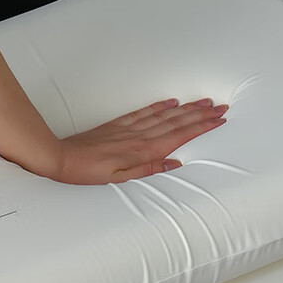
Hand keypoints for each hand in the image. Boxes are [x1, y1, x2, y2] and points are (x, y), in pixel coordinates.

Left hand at [49, 98, 227, 183]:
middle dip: (201, 114)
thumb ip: (148, 170)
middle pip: (177, 122)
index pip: (179, 136)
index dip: (201, 127)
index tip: (219, 119)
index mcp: (142, 151)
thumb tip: (174, 163)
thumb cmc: (89, 173)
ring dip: (186, 108)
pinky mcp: (117, 125)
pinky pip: (143, 112)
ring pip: (164, 115)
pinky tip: (170, 102)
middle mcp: (138, 136)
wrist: (62, 159)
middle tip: (220, 107)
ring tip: (203, 101)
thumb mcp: (120, 180)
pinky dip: (159, 106)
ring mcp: (128, 128)